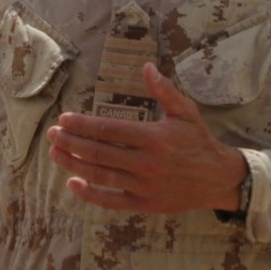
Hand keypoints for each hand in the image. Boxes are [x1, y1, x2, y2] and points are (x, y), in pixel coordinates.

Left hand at [47, 63, 246, 213]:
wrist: (219, 179)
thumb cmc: (199, 141)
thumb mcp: (186, 112)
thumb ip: (164, 90)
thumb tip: (146, 66)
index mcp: (154, 137)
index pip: (109, 130)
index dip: (83, 125)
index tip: (64, 119)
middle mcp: (146, 162)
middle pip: (98, 152)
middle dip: (70, 142)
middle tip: (51, 134)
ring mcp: (144, 186)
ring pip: (100, 175)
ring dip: (73, 164)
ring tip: (54, 153)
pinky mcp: (144, 203)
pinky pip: (111, 200)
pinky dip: (90, 194)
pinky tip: (72, 183)